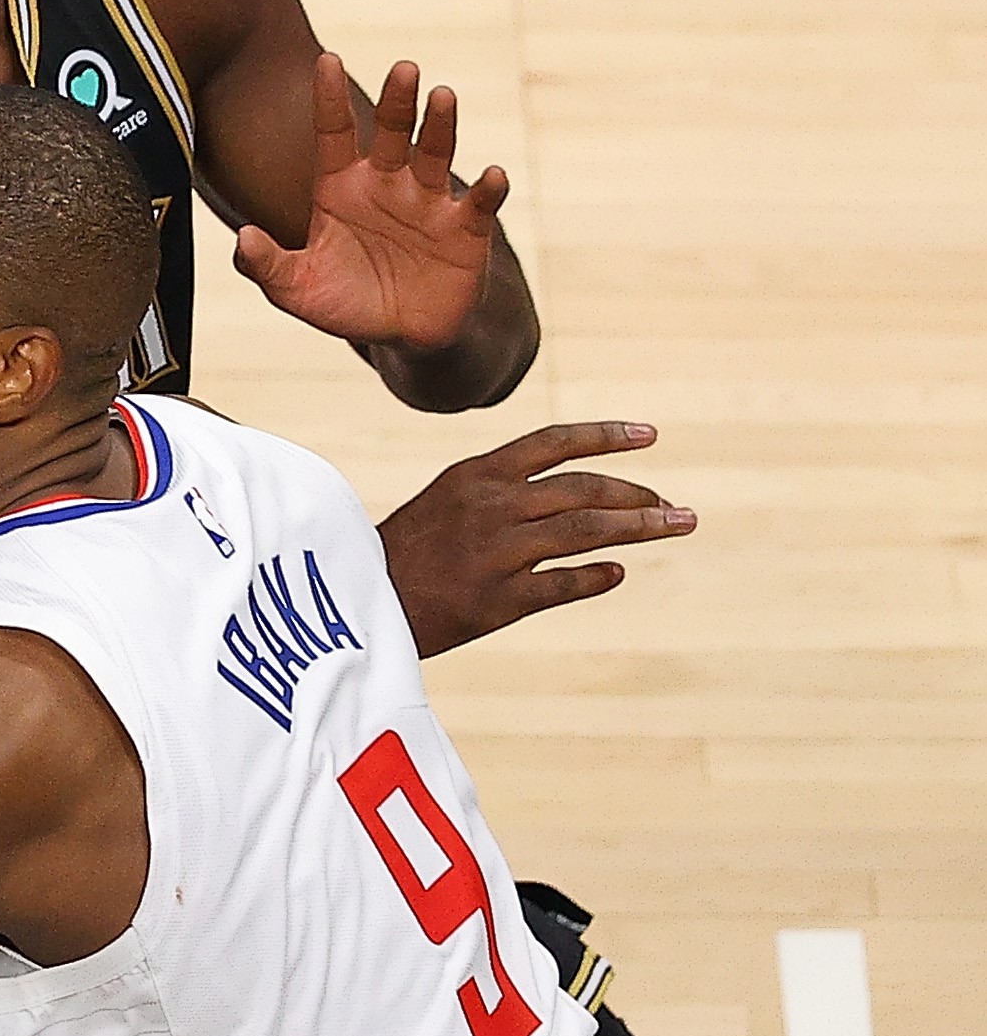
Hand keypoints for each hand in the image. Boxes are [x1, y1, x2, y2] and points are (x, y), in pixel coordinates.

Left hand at [233, 53, 510, 356]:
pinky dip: (488, 189)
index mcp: (339, 187)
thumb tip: (242, 239)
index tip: (327, 59)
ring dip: (441, 126)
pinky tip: (492, 174)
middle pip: (391, 131)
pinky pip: (478, 204)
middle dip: (398, 99)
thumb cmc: (344, 303)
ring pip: (434, 153)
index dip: (329, 97)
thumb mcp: (297, 289)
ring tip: (442, 95)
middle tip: (404, 67)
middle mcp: (385, 183)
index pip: (334, 132)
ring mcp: (428, 202)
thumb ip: (267, 266)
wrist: (401, 337)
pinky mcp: (465, 231)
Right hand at [379, 421, 693, 656]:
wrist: (359, 599)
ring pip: (586, 532)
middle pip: (583, 490)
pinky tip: (616, 573)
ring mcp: (495, 553)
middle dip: (639, 494)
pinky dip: (595, 577)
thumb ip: (504, 489)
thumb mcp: (447, 499)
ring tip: (675, 525)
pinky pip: (563, 585)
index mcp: (475, 475)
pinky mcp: (497, 600)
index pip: (554, 443)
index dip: (607, 436)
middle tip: (675, 505)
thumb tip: (577, 492)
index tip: (650, 435)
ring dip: (640, 528)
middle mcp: (489, 507)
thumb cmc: (408, 549)